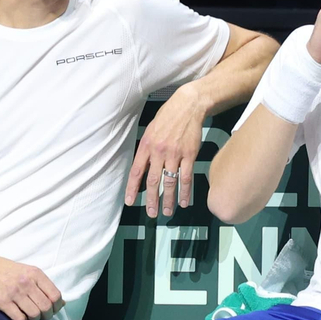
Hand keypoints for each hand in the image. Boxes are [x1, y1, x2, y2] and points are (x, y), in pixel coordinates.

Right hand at [0, 249, 62, 319]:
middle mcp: (27, 283)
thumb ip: (44, 286)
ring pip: (34, 315)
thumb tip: (62, 303)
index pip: (55, 295)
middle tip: (40, 315)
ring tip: (29, 316)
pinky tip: (18, 315)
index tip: (51, 309)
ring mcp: (14, 293)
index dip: (56, 306)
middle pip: (46, 307)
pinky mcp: (2, 302)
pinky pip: (19, 318)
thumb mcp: (28, 272)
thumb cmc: (7, 270)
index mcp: (36, 274)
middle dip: (46, 315)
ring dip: (34, 319)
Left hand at [126, 84, 206, 216]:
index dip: (132, 188)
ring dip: (169, 200)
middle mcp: (159, 152)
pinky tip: (184, 201)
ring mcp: (175, 154)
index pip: (137, 171)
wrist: (188, 106)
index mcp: (146, 146)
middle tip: (151, 213)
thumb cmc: (167, 117)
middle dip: (152, 200)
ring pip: (170, 182)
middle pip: (153, 181)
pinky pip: (186, 177)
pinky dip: (185, 191)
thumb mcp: (151, 131)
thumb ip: (146, 150)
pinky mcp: (190, 155)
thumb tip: (142, 168)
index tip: (130, 202)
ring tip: (167, 212)